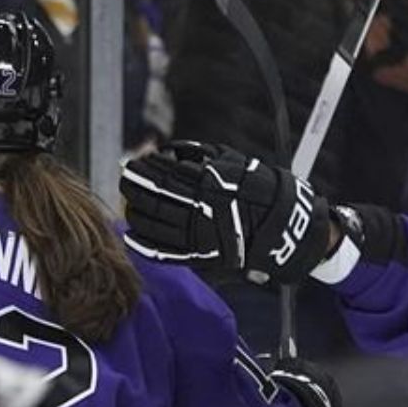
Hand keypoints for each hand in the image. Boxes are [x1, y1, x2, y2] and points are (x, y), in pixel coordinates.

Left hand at [120, 140, 331, 284]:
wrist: (281, 224)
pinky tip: (132, 233)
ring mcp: (197, 234)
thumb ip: (196, 154)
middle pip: (154, 196)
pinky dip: (144, 242)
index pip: (164, 173)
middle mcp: (199, 207)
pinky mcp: (199, 255)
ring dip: (136, 210)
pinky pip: (164, 250)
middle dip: (135, 185)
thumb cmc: (255, 187)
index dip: (145, 167)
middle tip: (126, 178)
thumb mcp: (230, 160)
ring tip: (129, 201)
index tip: (135, 162)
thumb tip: (165, 151)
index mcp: (206, 182)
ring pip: (154, 222)